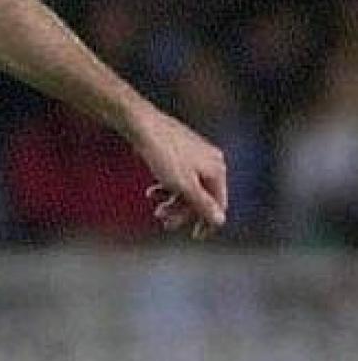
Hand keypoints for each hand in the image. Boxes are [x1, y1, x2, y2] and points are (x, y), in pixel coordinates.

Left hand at [129, 108, 227, 239]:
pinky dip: (168, 186)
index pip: (219, 204)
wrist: (141, 123)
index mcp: (218, 170)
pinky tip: (152, 192)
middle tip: (163, 221)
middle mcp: (212, 161)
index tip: (195, 236)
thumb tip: (220, 221)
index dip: (207, 222)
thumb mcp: (183, 185)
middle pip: (202, 196)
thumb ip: (202, 204)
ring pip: (189, 186)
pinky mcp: (181, 149)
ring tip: (155, 208)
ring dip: (173, 200)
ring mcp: (197, 154)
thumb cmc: (163, 155)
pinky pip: (179, 175)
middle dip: (183, 211)